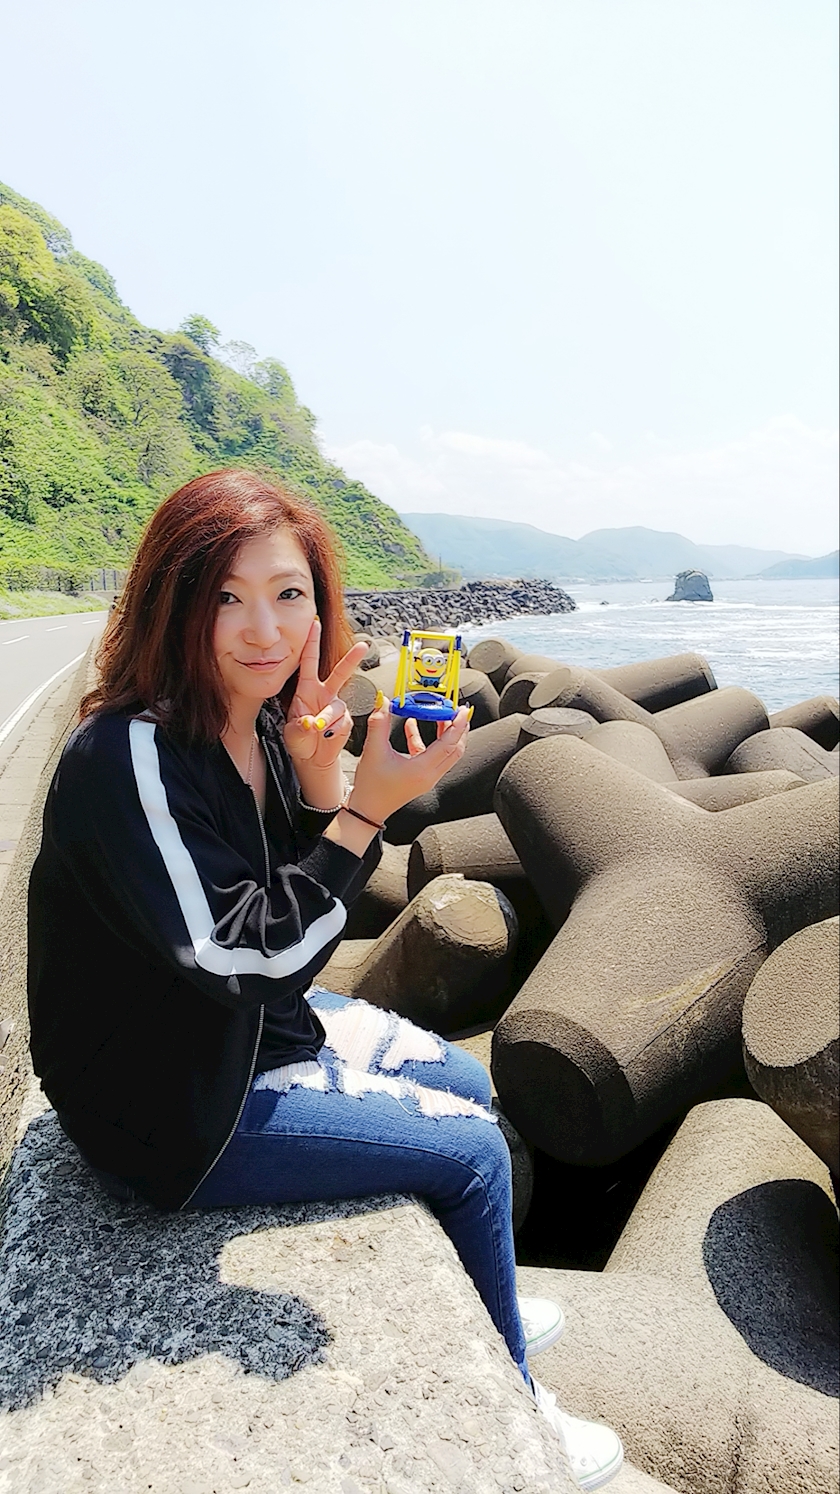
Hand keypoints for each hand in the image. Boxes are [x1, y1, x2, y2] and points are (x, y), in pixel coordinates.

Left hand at [283, 618, 367, 770]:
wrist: (312, 759)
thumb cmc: (299, 741)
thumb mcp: (292, 734)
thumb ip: (299, 728)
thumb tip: (311, 723)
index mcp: (306, 689)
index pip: (309, 662)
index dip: (312, 643)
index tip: (314, 624)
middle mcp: (324, 694)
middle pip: (340, 673)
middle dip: (352, 659)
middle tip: (364, 646)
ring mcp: (336, 707)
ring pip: (337, 706)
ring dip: (327, 718)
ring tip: (318, 730)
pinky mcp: (346, 721)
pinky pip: (343, 722)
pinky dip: (334, 731)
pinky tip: (326, 736)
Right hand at [349, 694, 470, 823]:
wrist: (367, 811)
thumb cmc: (371, 788)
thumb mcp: (373, 751)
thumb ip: (379, 724)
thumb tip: (383, 703)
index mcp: (422, 769)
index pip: (449, 744)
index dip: (457, 724)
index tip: (461, 710)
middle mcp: (430, 774)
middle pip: (455, 749)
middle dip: (459, 728)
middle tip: (457, 710)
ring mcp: (427, 777)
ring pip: (446, 753)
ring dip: (445, 734)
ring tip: (440, 715)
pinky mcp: (421, 778)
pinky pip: (432, 756)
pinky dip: (428, 741)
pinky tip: (413, 726)